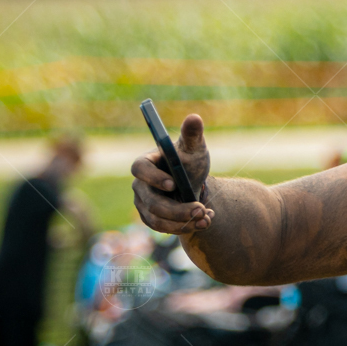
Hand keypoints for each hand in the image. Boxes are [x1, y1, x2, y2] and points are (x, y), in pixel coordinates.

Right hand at [131, 114, 213, 234]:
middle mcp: (140, 185)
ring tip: (207, 218)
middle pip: (151, 202)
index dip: (154, 178)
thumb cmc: (190, 161)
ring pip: (157, 219)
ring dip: (183, 222)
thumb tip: (194, 117)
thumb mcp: (195, 148)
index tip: (173, 184)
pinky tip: (205, 222)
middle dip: (177, 209)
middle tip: (201, 210)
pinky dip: (185, 227)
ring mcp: (143, 203)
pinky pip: (164, 228)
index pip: (139, 169)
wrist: (194, 183)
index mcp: (145, 163)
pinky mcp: (151, 218)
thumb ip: (193, 135)